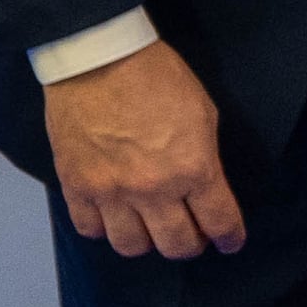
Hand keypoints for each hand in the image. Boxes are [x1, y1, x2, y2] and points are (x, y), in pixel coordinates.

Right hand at [44, 40, 243, 259]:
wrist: (100, 59)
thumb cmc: (159, 77)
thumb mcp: (204, 114)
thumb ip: (204, 158)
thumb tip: (204, 186)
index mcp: (193, 168)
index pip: (219, 222)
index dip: (230, 238)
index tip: (230, 242)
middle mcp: (153, 190)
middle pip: (176, 246)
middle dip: (191, 244)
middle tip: (192, 232)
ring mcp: (111, 192)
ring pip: (131, 247)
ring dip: (147, 241)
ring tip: (151, 226)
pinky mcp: (76, 187)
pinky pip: (90, 229)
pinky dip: (104, 228)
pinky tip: (113, 216)